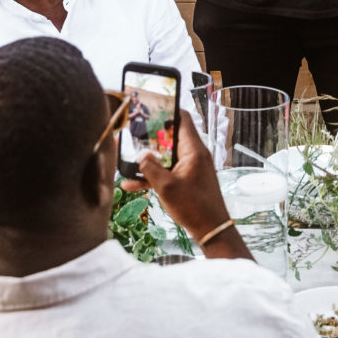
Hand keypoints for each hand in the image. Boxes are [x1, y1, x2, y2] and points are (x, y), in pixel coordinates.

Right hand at [121, 112, 229, 243]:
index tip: (150, 108)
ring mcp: (191, 167)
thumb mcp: (166, 187)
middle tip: (131, 135)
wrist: (211, 229)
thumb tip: (141, 155)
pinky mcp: (187, 179)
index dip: (167, 110)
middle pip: (171, 137)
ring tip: (125, 163)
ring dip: (147, 161)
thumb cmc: (194, 206)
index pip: (183, 118)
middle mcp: (194, 154)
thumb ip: (150, 168)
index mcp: (194, 149)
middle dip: (150, 138)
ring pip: (166, 157)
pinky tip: (131, 184)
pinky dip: (153, 175)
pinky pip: (168, 172)